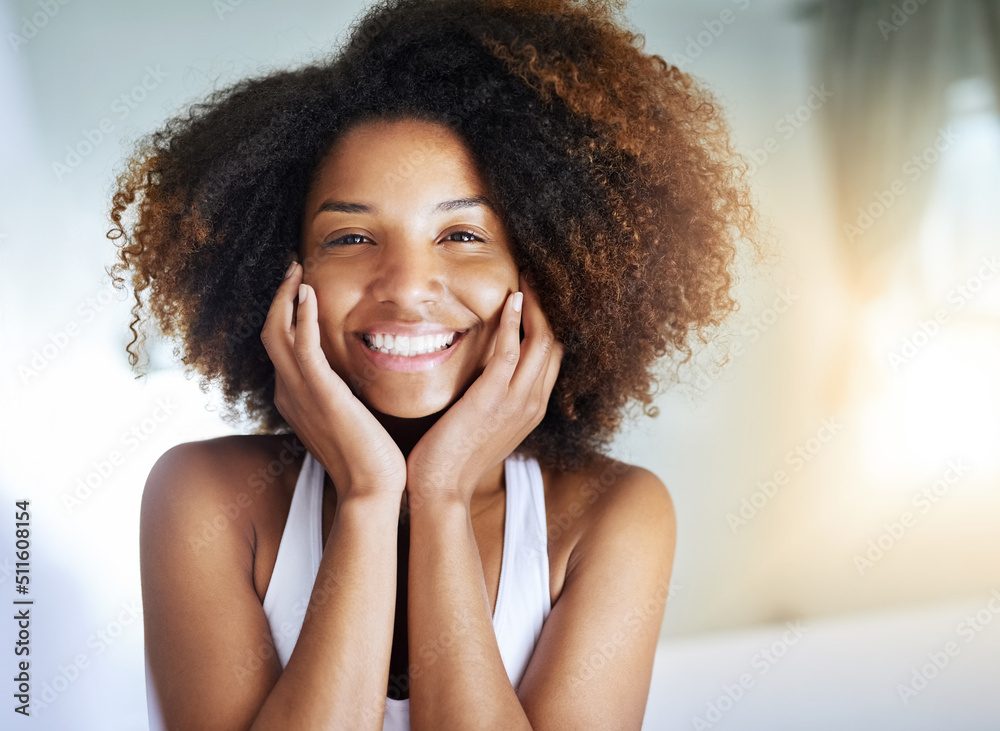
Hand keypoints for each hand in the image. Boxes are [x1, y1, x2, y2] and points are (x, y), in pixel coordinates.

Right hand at [260, 261, 406, 500]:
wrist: (371, 489)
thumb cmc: (368, 459)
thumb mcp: (348, 419)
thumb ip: (342, 396)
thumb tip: (354, 380)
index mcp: (294, 398)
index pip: (280, 347)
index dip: (285, 314)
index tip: (300, 289)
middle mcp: (289, 393)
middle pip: (270, 333)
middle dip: (279, 298)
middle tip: (293, 269)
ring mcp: (301, 393)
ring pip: (277, 333)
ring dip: (286, 297)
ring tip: (298, 271)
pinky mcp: (321, 394)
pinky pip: (303, 346)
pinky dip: (302, 316)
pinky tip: (309, 293)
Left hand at [405, 271, 563, 507]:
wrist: (441, 490)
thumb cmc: (453, 458)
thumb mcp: (483, 425)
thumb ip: (492, 399)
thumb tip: (483, 376)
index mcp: (532, 409)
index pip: (552, 357)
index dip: (547, 324)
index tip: (536, 297)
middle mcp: (532, 403)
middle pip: (555, 344)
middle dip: (548, 308)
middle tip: (536, 277)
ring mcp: (517, 401)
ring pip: (542, 342)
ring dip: (536, 306)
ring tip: (528, 279)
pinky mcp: (493, 398)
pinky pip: (512, 351)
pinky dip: (514, 321)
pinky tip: (511, 299)